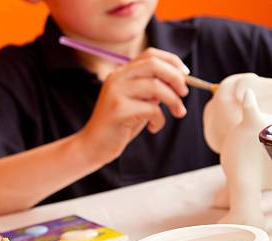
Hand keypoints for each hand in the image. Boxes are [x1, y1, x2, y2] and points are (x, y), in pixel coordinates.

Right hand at [78, 47, 189, 162]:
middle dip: (176, 78)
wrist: (94, 146)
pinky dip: (160, 120)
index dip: (172, 61)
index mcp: (121, 73)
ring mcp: (116, 93)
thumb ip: (152, 89)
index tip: (186, 74)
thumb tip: (181, 79)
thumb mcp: (137, 101)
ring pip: (156, 87)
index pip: (150, 55)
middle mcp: (117, 78)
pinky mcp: (118, 110)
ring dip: (174, 101)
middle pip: (154, 65)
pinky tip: (153, 127)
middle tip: (184, 93)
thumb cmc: (119, 125)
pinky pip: (151, 109)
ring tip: (178, 113)